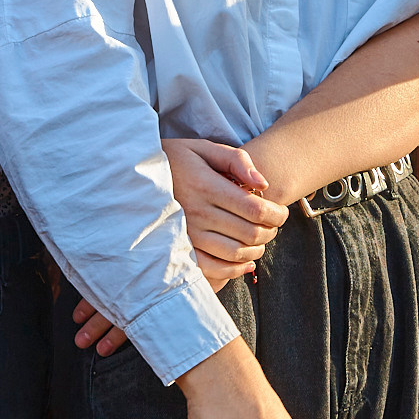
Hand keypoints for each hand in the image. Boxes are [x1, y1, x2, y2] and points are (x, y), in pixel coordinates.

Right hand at [164, 139, 288, 273]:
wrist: (137, 177)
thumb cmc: (177, 159)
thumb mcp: (204, 148)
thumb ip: (237, 160)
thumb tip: (263, 183)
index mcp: (206, 186)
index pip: (255, 209)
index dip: (277, 214)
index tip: (281, 212)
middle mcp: (197, 213)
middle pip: (250, 233)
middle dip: (270, 231)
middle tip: (273, 224)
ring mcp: (188, 234)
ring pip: (235, 253)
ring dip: (257, 250)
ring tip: (260, 239)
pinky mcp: (181, 249)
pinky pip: (214, 268)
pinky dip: (235, 270)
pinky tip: (246, 262)